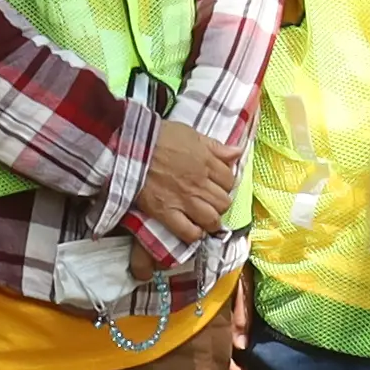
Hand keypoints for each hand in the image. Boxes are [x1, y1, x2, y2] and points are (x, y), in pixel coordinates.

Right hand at [137, 118, 245, 238]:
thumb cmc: (159, 137)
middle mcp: (199, 184)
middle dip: (220, 203)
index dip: (225, 184)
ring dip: (211, 221)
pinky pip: (188, 232)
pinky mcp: (166, 212)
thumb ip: (216, 146)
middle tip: (210, 202)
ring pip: (211, 219)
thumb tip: (238, 152)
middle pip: (223, 203)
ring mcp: (183, 200)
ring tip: (204, 218)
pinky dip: (194, 234)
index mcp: (206, 163)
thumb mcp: (191, 134)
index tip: (217, 184)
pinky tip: (193, 229)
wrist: (131, 147)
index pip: (230, 181)